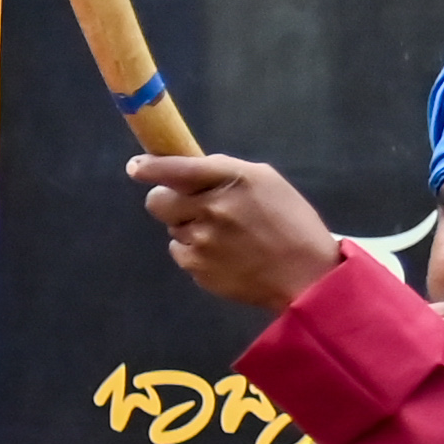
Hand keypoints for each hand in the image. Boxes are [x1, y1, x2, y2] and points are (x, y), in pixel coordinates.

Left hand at [132, 153, 349, 313]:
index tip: (137, 167)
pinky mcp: (196, 267)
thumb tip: (187, 169)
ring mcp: (201, 239)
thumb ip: (224, 172)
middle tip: (191, 207)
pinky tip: (223, 255)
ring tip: (225, 236)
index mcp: (233, 180)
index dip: (151, 168)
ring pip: (171, 226)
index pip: (177, 169)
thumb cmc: (290, 223)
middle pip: (158, 201)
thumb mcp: (266, 183)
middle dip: (168, 201)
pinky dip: (194, 251)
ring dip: (188, 227)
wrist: (307, 276)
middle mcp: (212, 207)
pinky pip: (179, 251)